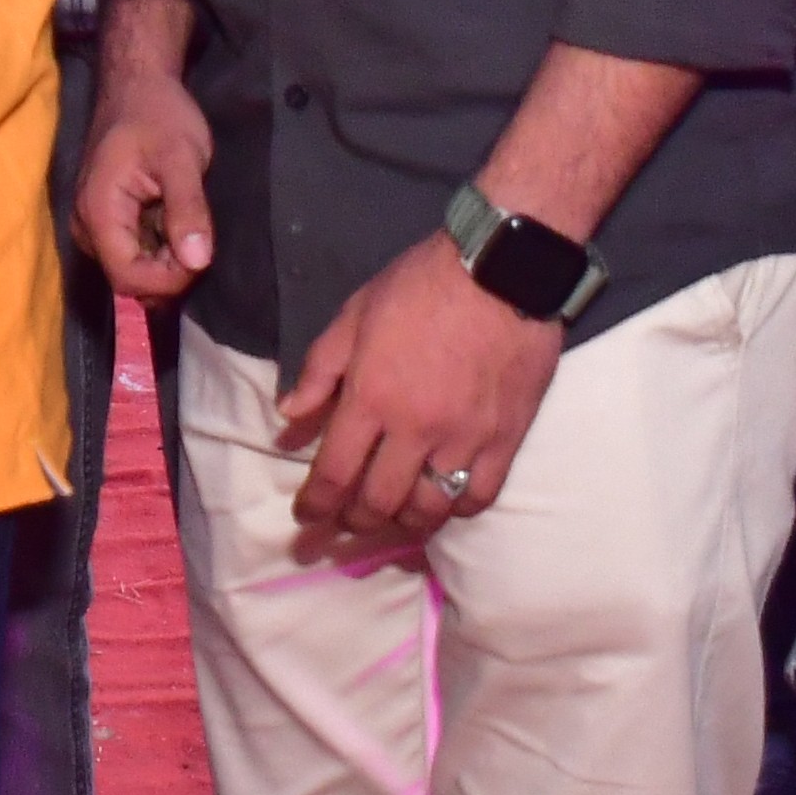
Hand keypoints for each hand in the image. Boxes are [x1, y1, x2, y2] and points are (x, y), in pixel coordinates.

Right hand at [73, 50, 217, 300]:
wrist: (136, 86)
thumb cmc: (159, 115)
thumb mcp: (183, 157)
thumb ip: (188, 208)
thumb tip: (198, 262)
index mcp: (97, 212)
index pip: (129, 277)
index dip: (169, 279)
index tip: (201, 254)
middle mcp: (85, 227)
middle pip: (129, 279)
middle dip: (169, 270)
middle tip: (197, 233)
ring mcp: (90, 227)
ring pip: (131, 270)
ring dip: (165, 260)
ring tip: (185, 222)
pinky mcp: (102, 224)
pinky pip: (130, 254)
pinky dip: (157, 248)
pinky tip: (172, 220)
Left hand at [276, 235, 561, 556]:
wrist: (502, 268)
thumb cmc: (421, 284)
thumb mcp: (355, 314)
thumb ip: (320, 370)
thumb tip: (289, 416)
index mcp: (371, 396)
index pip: (334, 471)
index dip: (315, 504)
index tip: (305, 517)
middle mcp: (415, 429)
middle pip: (378, 502)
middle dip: (353, 522)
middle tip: (343, 526)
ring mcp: (465, 438)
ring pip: (429, 509)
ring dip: (402, 523)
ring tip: (390, 519)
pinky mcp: (506, 439)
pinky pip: (479, 496)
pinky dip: (456, 509)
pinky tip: (443, 504)